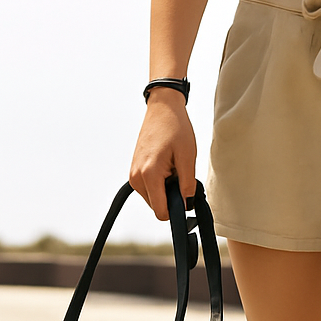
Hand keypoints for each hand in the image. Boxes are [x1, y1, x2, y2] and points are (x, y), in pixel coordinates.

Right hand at [129, 90, 197, 219]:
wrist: (162, 109)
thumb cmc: (175, 127)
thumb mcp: (188, 156)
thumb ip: (187, 185)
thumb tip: (187, 205)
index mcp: (149, 175)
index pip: (161, 211)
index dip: (177, 210)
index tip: (186, 198)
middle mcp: (136, 178)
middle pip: (157, 206)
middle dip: (171, 197)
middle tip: (179, 174)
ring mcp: (133, 175)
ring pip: (153, 199)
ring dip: (166, 189)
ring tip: (172, 168)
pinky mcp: (134, 172)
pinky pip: (149, 189)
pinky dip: (160, 183)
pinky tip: (166, 166)